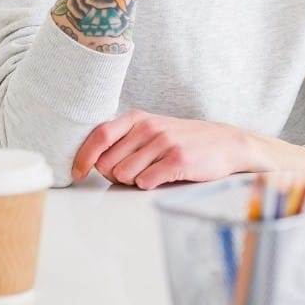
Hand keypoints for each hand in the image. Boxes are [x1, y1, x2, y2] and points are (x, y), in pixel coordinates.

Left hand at [70, 111, 304, 188]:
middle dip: (116, 174)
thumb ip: (123, 140)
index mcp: (137, 119)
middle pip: (108, 163)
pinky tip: (164, 177)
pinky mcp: (177, 160)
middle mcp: (148, 128)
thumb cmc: (184, 140)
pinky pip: (146, 182)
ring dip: (134, 181)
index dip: (82, 157)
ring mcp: (163, 143)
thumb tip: (93, 163)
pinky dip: (150, 185)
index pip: (98, 136)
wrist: (226, 143)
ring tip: (153, 173)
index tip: (78, 174)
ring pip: (124, 175)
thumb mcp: (152, 130)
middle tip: (137, 171)